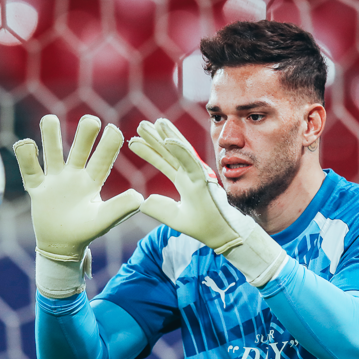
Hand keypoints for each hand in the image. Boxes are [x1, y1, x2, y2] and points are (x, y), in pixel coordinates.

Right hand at [14, 114, 141, 296]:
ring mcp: (55, 179)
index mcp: (93, 181)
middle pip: (79, 149)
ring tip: (50, 118)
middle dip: (84, 134)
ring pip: (52, 153)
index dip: (109, 145)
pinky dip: (26, 157)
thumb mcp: (104, 221)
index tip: (114, 129)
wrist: (62, 245)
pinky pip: (30, 170)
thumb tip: (140, 197)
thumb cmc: (86, 231)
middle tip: (91, 121)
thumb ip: (120, 209)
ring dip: (51, 136)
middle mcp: (74, 175)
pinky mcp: (37, 188)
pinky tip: (25, 144)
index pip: (103, 160)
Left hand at [128, 119, 286, 286]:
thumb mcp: (175, 218)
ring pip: (181, 151)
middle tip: (141, 125)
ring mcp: (199, 175)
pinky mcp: (205, 180)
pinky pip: (191, 162)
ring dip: (167, 136)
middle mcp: (191, 175)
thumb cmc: (205, 227)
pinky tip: (168, 140)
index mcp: (185, 182)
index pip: (165, 162)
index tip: (134, 141)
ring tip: (155, 122)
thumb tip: (143, 200)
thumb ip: (159, 208)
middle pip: (170, 152)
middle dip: (156, 138)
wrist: (225, 235)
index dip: (150, 152)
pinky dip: (180, 150)